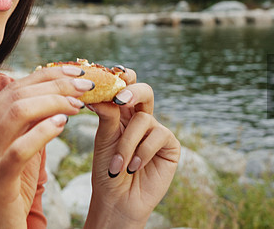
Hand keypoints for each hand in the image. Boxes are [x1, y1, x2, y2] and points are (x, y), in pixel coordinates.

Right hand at [0, 66, 91, 227]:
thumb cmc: (6, 194)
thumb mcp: (12, 152)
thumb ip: (25, 125)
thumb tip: (55, 93)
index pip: (12, 89)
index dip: (46, 76)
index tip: (76, 72)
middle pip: (16, 96)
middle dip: (56, 85)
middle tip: (87, 86)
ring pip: (16, 114)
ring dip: (54, 102)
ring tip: (79, 104)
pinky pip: (18, 149)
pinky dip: (42, 132)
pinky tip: (62, 125)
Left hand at [84, 67, 180, 228]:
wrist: (117, 199)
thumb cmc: (107, 168)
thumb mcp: (104, 138)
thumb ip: (108, 114)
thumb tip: (105, 93)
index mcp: (123, 111)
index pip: (125, 85)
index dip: (122, 77)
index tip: (112, 74)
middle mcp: (141, 117)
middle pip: (144, 91)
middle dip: (133, 92)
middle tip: (120, 100)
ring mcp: (156, 130)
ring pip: (144, 120)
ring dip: (127, 144)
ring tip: (117, 166)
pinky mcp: (169, 144)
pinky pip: (157, 136)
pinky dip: (141, 153)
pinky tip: (134, 168)